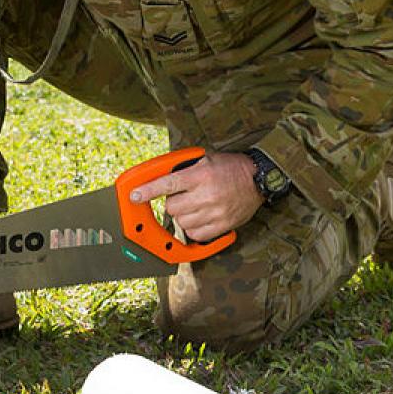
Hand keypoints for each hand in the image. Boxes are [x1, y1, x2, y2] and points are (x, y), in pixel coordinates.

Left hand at [128, 151, 261, 241]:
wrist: (259, 179)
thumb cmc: (228, 167)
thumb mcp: (204, 158)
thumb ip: (181, 167)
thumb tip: (156, 176)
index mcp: (200, 175)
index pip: (167, 184)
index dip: (147, 191)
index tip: (133, 196)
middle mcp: (207, 194)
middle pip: (171, 207)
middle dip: (172, 203)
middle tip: (183, 196)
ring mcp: (215, 212)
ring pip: (182, 222)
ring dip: (182, 215)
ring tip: (194, 205)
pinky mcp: (223, 226)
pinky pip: (196, 234)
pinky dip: (193, 228)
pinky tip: (200, 217)